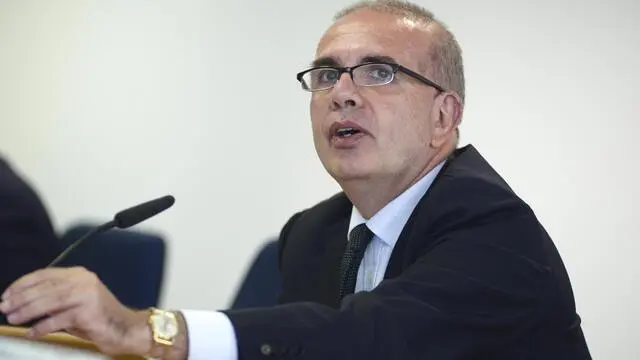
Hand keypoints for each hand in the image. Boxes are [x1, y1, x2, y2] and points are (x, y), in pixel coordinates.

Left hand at [0, 266, 150, 355]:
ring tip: (13, 318)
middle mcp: (84, 281)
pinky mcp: (89, 312)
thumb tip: (24, 302)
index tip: (7, 294)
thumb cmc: (99, 318)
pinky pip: (59, 319)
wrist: (127, 328)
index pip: (45, 274)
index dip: (23, 284)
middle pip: (46, 287)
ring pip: (51, 300)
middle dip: (21, 297)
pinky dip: (43, 327)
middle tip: (5, 307)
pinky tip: (32, 332)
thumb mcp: (75, 302)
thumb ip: (55, 299)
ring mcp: (87, 295)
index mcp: (79, 274)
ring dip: (28, 310)